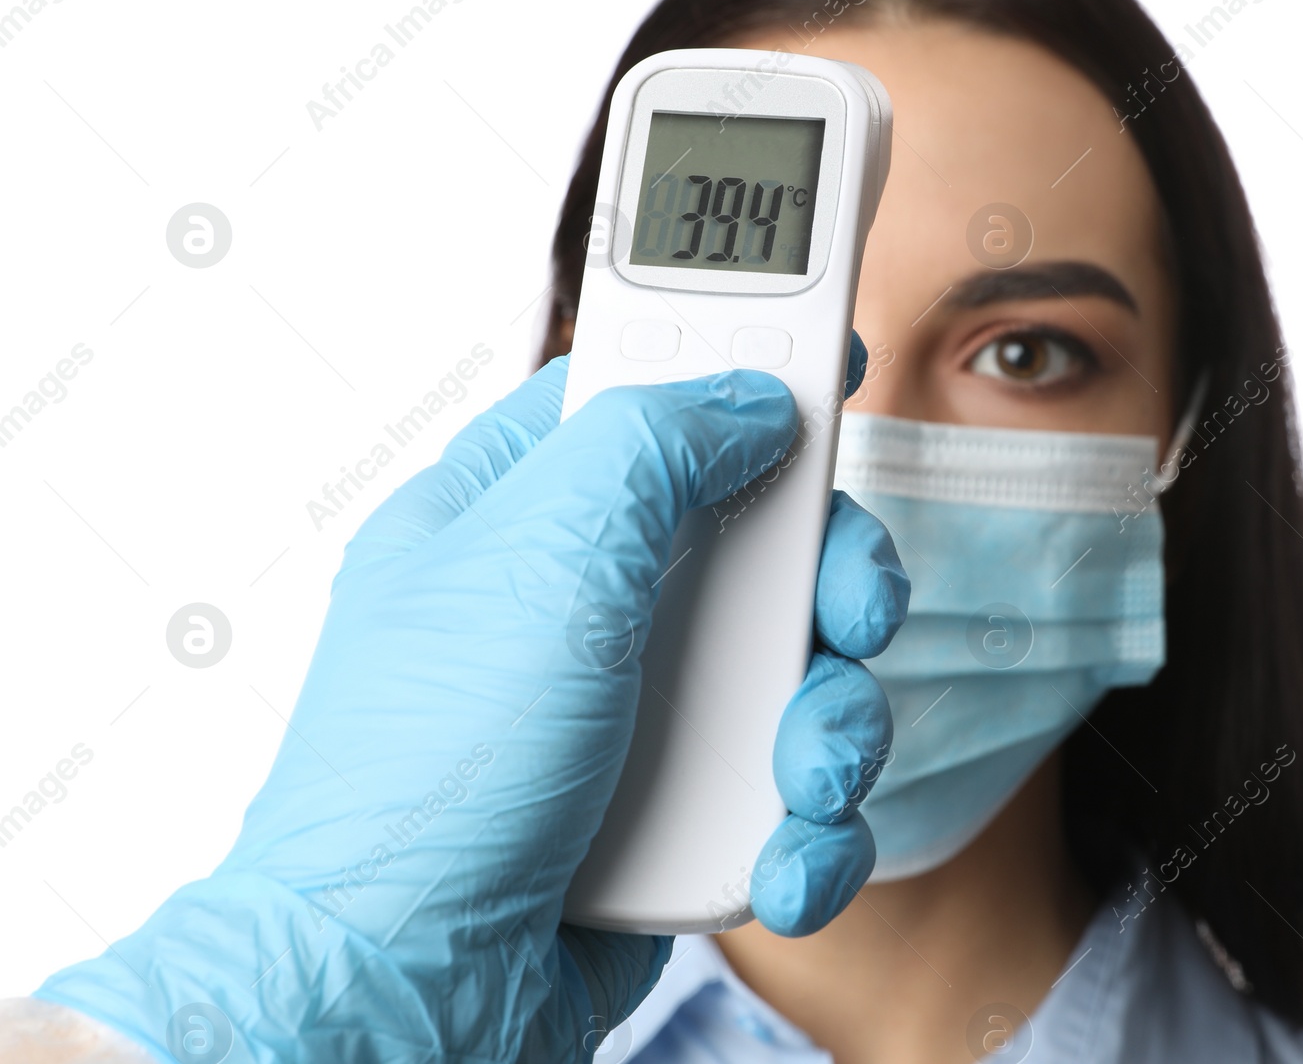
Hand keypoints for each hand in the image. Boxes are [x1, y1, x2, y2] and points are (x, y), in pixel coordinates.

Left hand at [34, 345, 905, 1062]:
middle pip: (757, 532)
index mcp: (523, 515)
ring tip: (804, 776)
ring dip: (832, 721)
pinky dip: (806, 825)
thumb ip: (654, 443)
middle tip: (854, 608)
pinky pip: (786, 787)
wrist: (403, 996)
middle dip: (827, 574)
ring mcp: (635, 712)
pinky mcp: (678, 812)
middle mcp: (585, 605)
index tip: (825, 352)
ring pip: (795, 666)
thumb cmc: (428, 777)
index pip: (642, 399)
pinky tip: (782, 857)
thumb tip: (748, 401)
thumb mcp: (541, 556)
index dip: (737, 369)